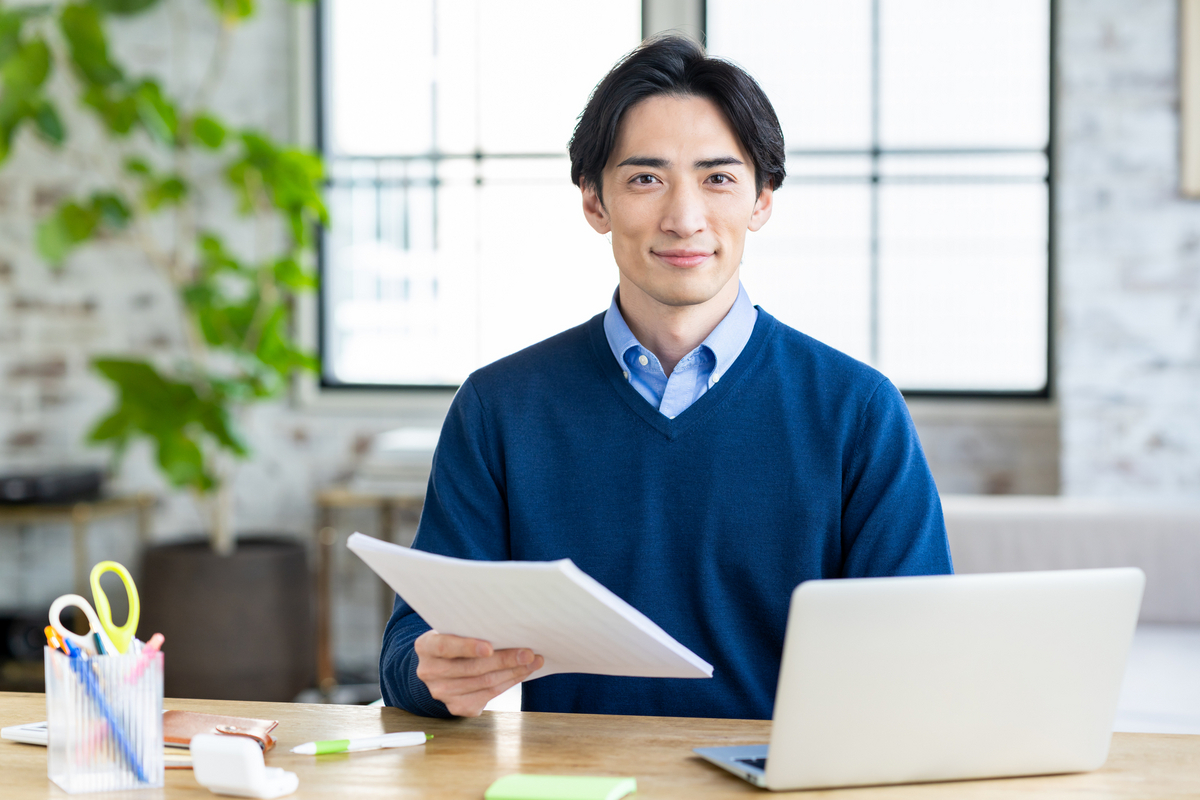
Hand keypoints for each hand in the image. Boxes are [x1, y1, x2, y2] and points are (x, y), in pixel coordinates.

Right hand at [414, 630, 543, 716]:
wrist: (440, 665)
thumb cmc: (455, 639)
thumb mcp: (454, 630)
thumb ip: (470, 630)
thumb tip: (508, 630)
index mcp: (426, 647)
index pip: (445, 646)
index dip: (467, 647)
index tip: (489, 647)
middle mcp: (429, 672)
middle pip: (472, 668)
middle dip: (504, 660)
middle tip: (528, 653)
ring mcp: (442, 693)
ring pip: (484, 683)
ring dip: (513, 672)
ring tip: (532, 662)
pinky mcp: (457, 707)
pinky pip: (488, 695)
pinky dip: (508, 683)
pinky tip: (521, 673)